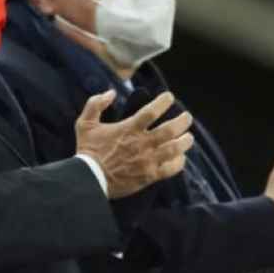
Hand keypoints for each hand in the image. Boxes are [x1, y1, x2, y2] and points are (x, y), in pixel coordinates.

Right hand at [74, 90, 194, 199]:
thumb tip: (111, 92)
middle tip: (187, 117)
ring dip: (185, 141)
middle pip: (170, 129)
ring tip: (189, 137)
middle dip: (183, 121)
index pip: (152, 111)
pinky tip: (180, 158)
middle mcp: (141, 144)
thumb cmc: (88, 151)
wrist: (89, 180)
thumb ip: (95, 104)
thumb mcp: (84, 123)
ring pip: (175, 149)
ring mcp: (147, 161)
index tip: (169, 97)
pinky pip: (171, 169)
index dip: (164, 102)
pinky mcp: (149, 176)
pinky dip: (179, 162)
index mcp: (128, 129)